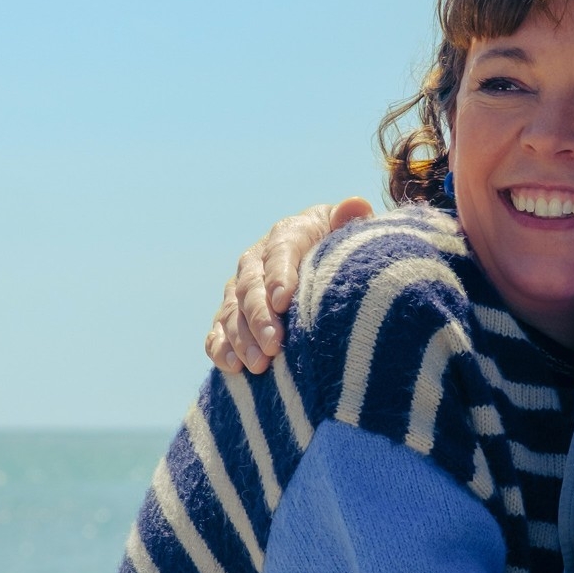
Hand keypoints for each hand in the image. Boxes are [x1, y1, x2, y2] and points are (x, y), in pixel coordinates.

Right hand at [207, 199, 372, 373]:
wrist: (322, 262)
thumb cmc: (340, 248)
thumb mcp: (348, 231)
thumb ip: (351, 220)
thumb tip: (355, 205)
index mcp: (287, 234)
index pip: (280, 252)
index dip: (280, 276)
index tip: (284, 302)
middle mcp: (257, 259)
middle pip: (251, 287)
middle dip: (260, 318)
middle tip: (274, 345)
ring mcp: (240, 288)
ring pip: (232, 312)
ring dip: (242, 339)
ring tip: (259, 365)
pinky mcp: (231, 314)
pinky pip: (218, 331)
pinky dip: (220, 348)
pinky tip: (233, 367)